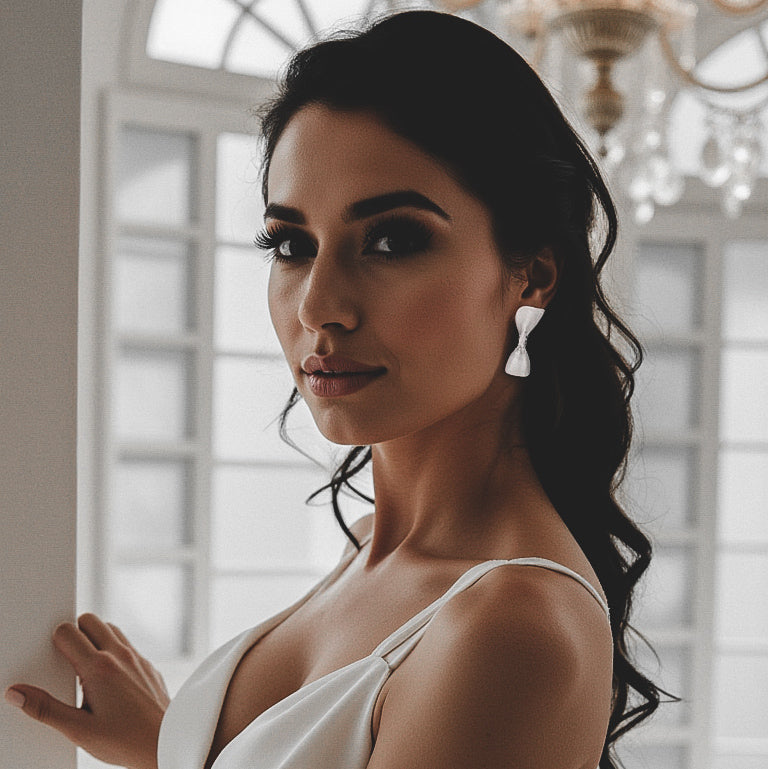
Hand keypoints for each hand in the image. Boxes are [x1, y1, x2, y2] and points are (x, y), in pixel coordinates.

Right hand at [4, 613, 169, 768]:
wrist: (164, 742)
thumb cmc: (124, 740)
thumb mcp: (78, 730)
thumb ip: (45, 709)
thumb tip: (17, 693)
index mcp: (99, 668)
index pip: (68, 632)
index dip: (54, 640)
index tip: (51, 657)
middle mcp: (120, 655)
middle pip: (91, 620)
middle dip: (75, 632)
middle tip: (67, 659)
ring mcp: (136, 658)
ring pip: (111, 629)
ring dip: (96, 638)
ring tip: (86, 669)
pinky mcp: (147, 665)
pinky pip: (127, 645)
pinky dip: (114, 651)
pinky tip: (108, 678)